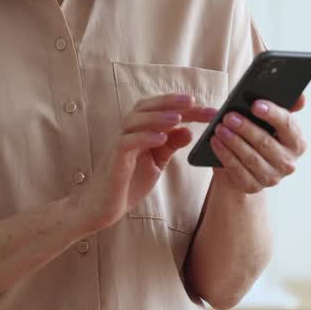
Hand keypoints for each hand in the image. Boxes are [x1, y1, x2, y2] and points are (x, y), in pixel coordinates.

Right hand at [72, 93, 211, 233]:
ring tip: (177, 117)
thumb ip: (170, 146)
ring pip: (134, 121)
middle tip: (192, 101)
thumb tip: (189, 130)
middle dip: (169, 102)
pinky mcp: (114, 160)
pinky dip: (143, 137)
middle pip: (146, 108)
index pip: (162, 112)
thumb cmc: (127, 183)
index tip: (210, 110)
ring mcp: (119, 145)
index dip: (186, 109)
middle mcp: (129, 133)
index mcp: (140, 132)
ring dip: (156, 117)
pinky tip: (161, 138)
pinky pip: (126, 142)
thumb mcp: (156, 163)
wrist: (100, 208)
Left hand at [208, 93, 307, 194]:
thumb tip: (301, 98)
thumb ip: (283, 107)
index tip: (255, 105)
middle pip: (266, 143)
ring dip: (233, 142)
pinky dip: (225, 155)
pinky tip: (216, 143)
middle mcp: (288, 162)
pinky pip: (238, 170)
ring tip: (219, 128)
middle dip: (246, 128)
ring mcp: (272, 177)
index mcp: (296, 142)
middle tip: (229, 117)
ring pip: (251, 158)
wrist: (245, 165)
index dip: (272, 114)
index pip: (287, 126)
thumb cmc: (259, 134)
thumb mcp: (269, 121)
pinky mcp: (253, 186)